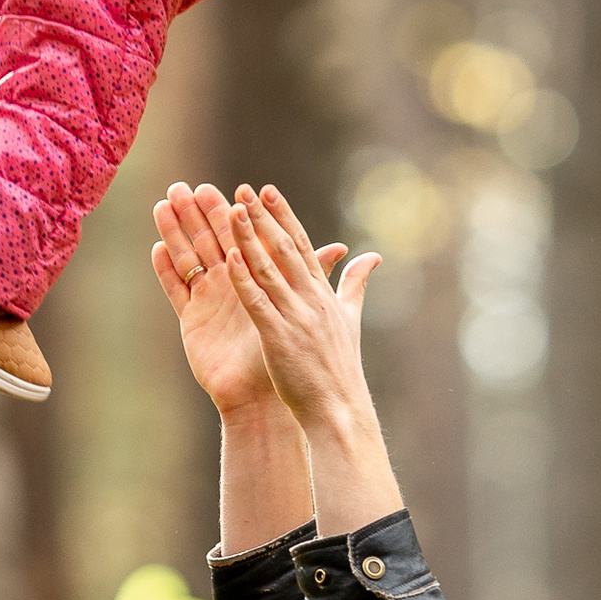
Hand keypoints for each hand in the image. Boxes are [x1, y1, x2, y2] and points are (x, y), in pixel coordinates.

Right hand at [150, 182, 345, 417]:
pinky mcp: (191, 320)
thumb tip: (342, 246)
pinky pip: (175, 290)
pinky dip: (165, 270)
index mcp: (256, 276)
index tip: (223, 187)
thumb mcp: (303, 307)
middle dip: (197, 213)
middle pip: (209, 240)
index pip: (241, 236)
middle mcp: (230, 283)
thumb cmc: (288, 351)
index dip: (233, 212)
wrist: (266, 395)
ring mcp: (208, 300)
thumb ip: (316, 273)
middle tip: (183, 186)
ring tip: (164, 205)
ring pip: (188, 258)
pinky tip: (157, 248)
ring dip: (175, 232)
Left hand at [222, 186, 379, 430]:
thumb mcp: (351, 320)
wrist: (339, 409)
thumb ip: (355, 285)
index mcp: (325, 294)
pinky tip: (229, 258)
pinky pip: (258, 302)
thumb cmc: (340, 368)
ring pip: (268, 269)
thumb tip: (372, 257)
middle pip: (284, 249)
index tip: (267, 191)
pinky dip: (244, 279)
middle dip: (263, 218)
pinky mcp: (279, 338)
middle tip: (243, 190)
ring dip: (248, 239)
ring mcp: (296, 317)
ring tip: (230, 211)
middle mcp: (312, 299)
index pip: (303, 245)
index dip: (283, 216)